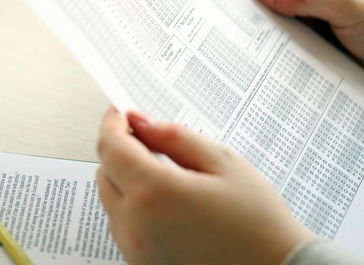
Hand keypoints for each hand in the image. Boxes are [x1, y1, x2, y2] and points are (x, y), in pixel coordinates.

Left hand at [96, 106, 314, 264]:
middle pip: (105, 173)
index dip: (113, 123)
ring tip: (165, 174)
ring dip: (126, 180)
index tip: (121, 113)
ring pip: (111, 200)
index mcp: (154, 193)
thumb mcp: (223, 163)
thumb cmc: (258, 224)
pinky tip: (166, 204)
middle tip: (147, 139)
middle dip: (120, 151)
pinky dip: (134, 207)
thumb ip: (174, 137)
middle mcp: (135, 225)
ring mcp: (135, 250)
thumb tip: (141, 122)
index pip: (111, 147)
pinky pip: (123, 226)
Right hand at [250, 0, 363, 96]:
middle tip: (239, 22)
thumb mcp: (348, 4)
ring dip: (264, 32)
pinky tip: (267, 59)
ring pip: (274, 23)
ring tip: (251, 43)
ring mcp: (310, 24)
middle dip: (254, 7)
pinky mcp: (311, 48)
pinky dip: (274, 51)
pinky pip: (283, 47)